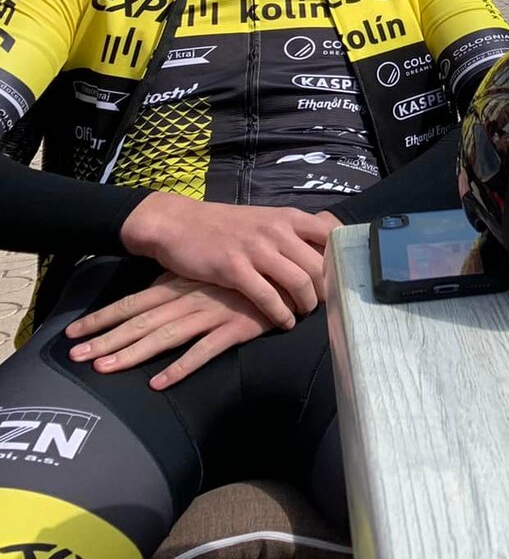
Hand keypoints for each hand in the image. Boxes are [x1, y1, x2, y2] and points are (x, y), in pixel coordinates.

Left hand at [65, 274, 271, 389]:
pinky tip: (159, 383)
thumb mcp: (206, 274)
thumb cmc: (245, 274)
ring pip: (165, 336)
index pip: (133, 302)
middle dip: (106, 339)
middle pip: (141, 321)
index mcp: (180, 285)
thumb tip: (147, 296)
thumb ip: (178, 286)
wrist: (289, 271)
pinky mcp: (235, 328)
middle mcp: (190, 298)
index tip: (73, 333)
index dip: (102, 318)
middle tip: (77, 358)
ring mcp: (212, 313)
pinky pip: (204, 350)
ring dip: (133, 353)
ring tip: (105, 370)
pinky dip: (181, 367)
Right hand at [119, 195, 337, 329]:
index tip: (342, 277)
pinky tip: (283, 323)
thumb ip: (290, 232)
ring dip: (307, 304)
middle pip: (319, 265)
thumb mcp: (263, 219)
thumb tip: (320, 251)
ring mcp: (256, 250)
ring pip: (299, 282)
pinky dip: (280, 314)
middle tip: (324, 304)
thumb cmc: (223, 225)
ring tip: (305, 314)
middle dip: (326, 290)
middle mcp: (277, 231)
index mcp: (288, 217)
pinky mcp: (234, 269)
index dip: (341, 258)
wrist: (178, 223)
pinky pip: (267, 297)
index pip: (331, 234)